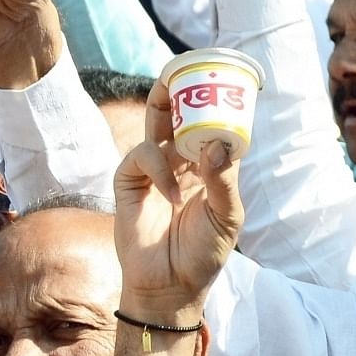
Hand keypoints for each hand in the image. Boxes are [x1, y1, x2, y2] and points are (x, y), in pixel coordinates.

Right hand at [114, 81, 244, 320]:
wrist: (171, 286)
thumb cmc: (202, 254)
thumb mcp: (226, 217)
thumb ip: (224, 179)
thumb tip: (217, 142)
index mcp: (208, 167)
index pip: (211, 125)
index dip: (214, 101)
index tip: (223, 78)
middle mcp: (181, 162)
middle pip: (178, 114)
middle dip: (181, 89)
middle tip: (187, 69)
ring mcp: (153, 170)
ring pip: (155, 124)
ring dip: (165, 108)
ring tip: (176, 102)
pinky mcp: (129, 182)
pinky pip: (141, 156)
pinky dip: (159, 168)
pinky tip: (172, 195)